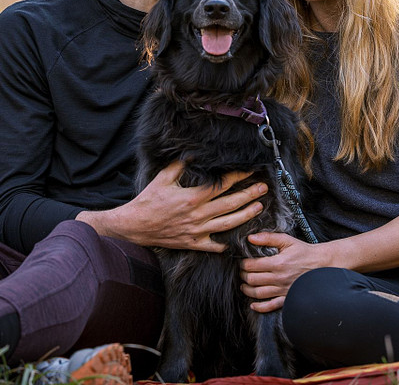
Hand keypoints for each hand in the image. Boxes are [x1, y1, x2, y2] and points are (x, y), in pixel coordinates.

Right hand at [78, 160, 265, 251]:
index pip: (222, 185)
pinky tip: (236, 240)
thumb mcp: (163, 178)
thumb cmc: (147, 201)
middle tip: (264, 188)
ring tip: (259, 207)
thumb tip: (194, 152)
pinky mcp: (193, 243)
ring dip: (246, 215)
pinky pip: (213, 245)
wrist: (134, 226)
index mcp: (192, 197)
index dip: (238, 177)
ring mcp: (197, 231)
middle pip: (231, 204)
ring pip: (228, 223)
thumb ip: (181, 165)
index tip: (249, 170)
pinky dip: (225, 243)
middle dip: (250, 194)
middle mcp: (198, 215)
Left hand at [239, 232, 329, 312]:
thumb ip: (268, 238)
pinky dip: (260, 307)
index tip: (242, 262)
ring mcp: (283, 290)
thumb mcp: (287, 240)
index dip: (243, 264)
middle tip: (242, 272)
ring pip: (258, 293)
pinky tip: (253, 304)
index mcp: (278, 263)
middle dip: (244, 276)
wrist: (321, 264)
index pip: (252, 266)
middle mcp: (279, 278)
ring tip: (244, 285)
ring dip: (247, 290)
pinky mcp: (287, 298)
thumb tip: (250, 238)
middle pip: (252, 280)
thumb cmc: (304, 252)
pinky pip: (271, 306)